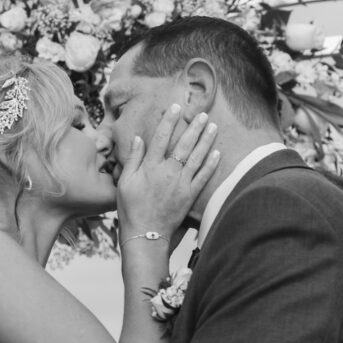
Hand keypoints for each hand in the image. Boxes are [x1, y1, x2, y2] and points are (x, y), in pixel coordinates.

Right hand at [116, 104, 219, 237]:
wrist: (145, 235)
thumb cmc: (130, 209)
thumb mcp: (125, 182)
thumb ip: (133, 159)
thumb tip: (138, 139)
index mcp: (150, 167)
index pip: (161, 137)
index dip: (169, 121)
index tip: (176, 107)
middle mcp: (167, 172)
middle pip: (183, 144)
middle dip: (194, 127)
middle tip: (203, 114)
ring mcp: (181, 184)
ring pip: (196, 157)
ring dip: (206, 141)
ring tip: (213, 127)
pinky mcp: (189, 196)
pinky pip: (203, 177)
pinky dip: (211, 164)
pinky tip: (217, 153)